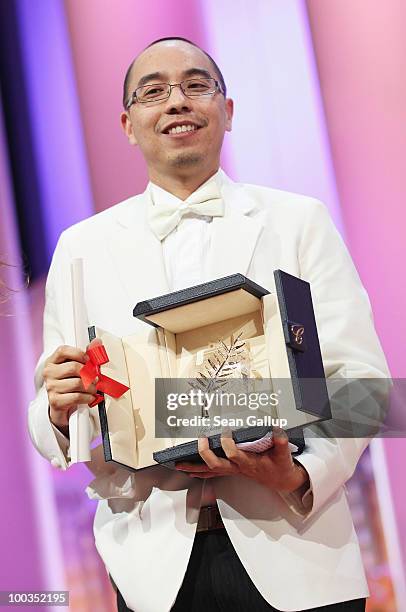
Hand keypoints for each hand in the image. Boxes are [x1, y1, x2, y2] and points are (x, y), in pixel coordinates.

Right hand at [43, 345, 96, 434]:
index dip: (79, 353)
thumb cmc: (69, 382)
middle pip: (74, 367)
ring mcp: (50, 387)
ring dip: (91, 387)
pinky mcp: (55, 401)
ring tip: (94, 389)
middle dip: (89, 373)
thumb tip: (97, 341)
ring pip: (77, 383)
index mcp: (52, 361)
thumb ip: (85, 355)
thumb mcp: (75, 367)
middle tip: (96, 378)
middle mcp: (49, 373)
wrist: (61, 404)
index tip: (89, 360)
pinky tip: (90, 397)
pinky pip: (76, 397)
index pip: (63, 350)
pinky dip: (87, 397)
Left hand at [175, 428, 308, 493]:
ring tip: (179, 464)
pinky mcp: (231, 471)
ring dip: (194, 468)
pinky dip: (199, 471)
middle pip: (216, 466)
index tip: (225, 430)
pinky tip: (189, 470)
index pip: (234, 455)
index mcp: (249, 463)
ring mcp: (232, 471)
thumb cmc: (280, 466)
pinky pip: (211, 473)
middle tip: (200, 440)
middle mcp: (238, 469)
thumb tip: (276, 429)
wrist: (281, 480)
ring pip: (209, 472)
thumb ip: (280, 442)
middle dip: (205, 454)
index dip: (227, 444)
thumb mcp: (283, 454)